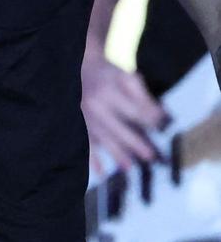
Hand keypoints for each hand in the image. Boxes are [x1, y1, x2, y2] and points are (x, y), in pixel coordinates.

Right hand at [81, 52, 168, 173]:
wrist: (82, 69)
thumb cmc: (109, 75)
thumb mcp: (127, 77)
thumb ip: (143, 96)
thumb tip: (163, 116)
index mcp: (110, 91)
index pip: (134, 110)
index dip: (150, 122)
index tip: (163, 131)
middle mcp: (96, 105)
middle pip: (119, 128)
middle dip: (136, 144)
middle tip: (151, 157)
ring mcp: (86, 116)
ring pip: (103, 139)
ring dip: (117, 154)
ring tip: (130, 168)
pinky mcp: (79, 124)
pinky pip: (86, 143)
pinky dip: (92, 159)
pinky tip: (101, 172)